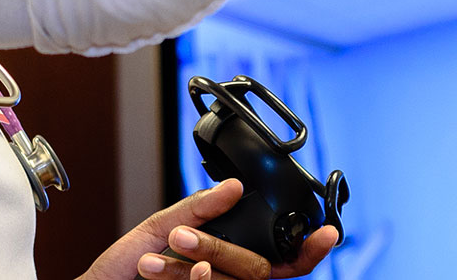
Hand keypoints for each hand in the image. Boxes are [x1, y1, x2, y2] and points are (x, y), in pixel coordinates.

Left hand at [77, 179, 340, 279]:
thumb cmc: (127, 267)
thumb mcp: (161, 227)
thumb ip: (199, 208)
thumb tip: (236, 186)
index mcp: (230, 257)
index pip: (284, 260)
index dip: (311, 249)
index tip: (329, 232)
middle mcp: (230, 279)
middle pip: (259, 269)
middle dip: (222, 249)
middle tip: (180, 235)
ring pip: (238, 279)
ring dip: (200, 259)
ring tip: (158, 251)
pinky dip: (189, 278)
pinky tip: (162, 266)